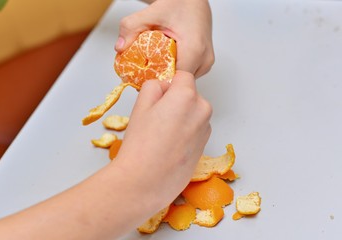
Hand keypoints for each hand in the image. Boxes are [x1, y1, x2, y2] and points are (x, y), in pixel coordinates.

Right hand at [114, 71, 211, 209]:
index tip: (158, 97)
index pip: (183, 76)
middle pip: (190, 94)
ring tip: (162, 135)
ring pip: (193, 112)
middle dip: (176, 101)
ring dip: (182, 116)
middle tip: (156, 119)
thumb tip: (165, 86)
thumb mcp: (140, 105)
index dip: (169, 84)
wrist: (146, 181)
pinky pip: (196, 128)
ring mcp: (206, 129)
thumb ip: (154, 86)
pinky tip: (170, 146)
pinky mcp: (205, 145)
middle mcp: (203, 110)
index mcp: (187, 95)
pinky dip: (186, 132)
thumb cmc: (141, 144)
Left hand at [115, 0, 214, 77]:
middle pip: (175, 81)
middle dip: (157, 77)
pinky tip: (165, 61)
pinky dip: (174, 70)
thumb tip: (119, 48)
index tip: (139, 76)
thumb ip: (132, 27)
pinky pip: (186, 74)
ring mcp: (205, 64)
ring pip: (180, 80)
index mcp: (194, 50)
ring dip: (166, 74)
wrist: (194, 0)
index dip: (154, 80)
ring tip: (154, 64)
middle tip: (142, 70)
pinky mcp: (204, 64)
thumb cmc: (179, 4)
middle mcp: (203, 60)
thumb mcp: (152, 13)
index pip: (171, 79)